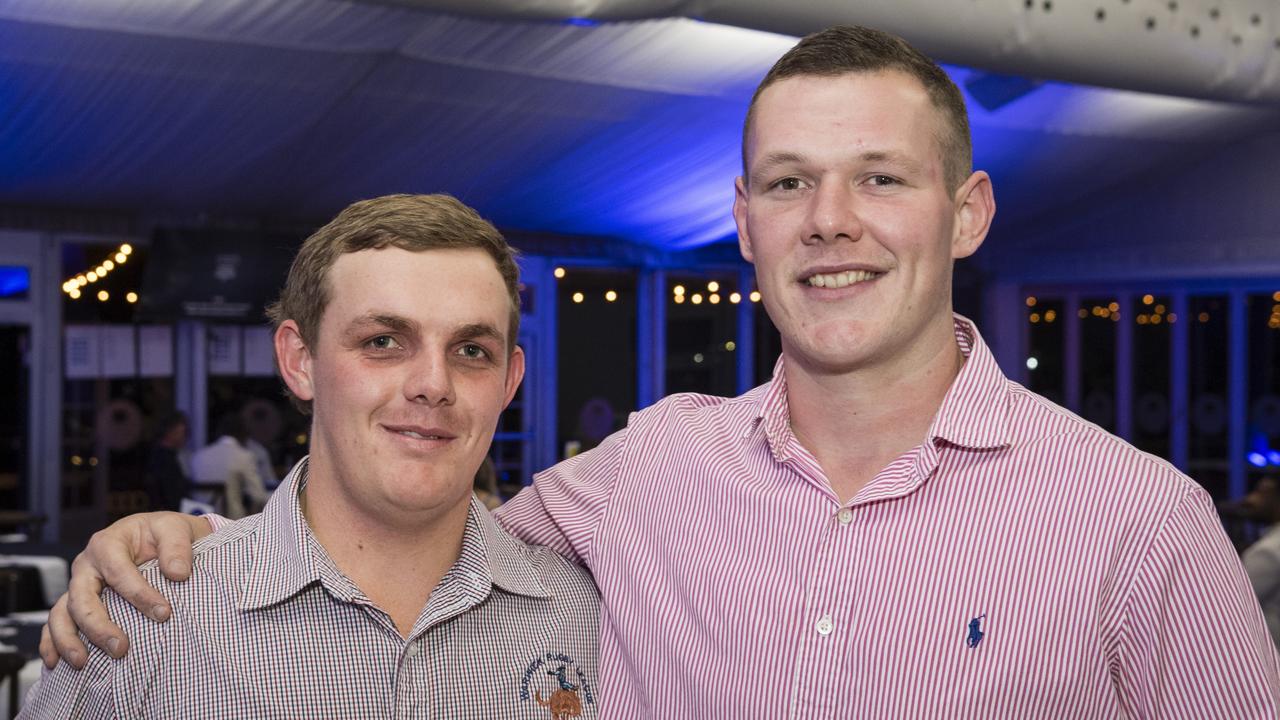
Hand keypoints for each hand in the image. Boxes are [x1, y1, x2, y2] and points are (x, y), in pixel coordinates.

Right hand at [39, 511, 211, 668]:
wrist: (156, 538)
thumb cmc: (162, 535)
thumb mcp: (174, 529)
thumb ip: (177, 547)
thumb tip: (178, 573)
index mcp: (108, 543)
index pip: (118, 572)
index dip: (139, 594)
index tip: (163, 614)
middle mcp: (86, 565)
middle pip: (83, 597)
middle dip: (98, 626)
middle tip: (120, 648)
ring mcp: (78, 585)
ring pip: (61, 613)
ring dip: (68, 640)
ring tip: (82, 663)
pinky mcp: (75, 603)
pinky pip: (55, 623)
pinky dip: (51, 643)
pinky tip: (55, 663)